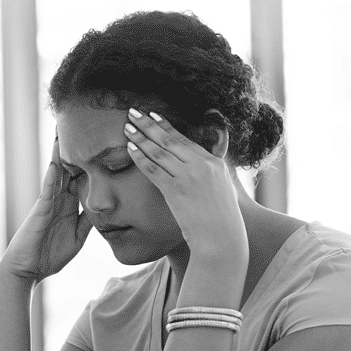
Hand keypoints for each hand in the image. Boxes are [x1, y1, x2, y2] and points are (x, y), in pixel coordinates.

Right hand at [0, 141, 92, 283]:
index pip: (81, 177)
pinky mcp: (40, 211)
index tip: (99, 141)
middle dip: (73, 147)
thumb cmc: (49, 256)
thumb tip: (103, 208)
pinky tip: (57, 163)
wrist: (27, 271)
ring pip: (56, 173)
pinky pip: (47, 191)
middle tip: (80, 123)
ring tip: (63, 132)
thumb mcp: (77, 238)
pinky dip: (52, 177)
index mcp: (68, 204)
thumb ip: (87, 222)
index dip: (89, 160)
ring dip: (60, 154)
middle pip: (68, 167)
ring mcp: (48, 203)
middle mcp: (58, 199)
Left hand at [123, 110, 247, 261]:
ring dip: (141, 137)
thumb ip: (212, 172)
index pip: (185, 139)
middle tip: (133, 111)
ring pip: (160, 152)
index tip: (152, 115)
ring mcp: (189, 177)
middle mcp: (202, 165)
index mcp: (213, 163)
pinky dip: (141, 158)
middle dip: (149, 124)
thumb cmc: (221, 219)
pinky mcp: (176, 190)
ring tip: (127, 127)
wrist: (222, 238)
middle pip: (170, 140)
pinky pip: (154, 170)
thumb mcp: (223, 189)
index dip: (166, 126)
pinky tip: (129, 148)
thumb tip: (205, 164)